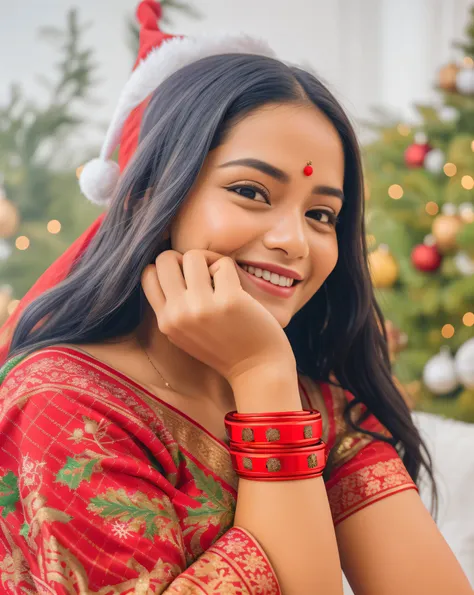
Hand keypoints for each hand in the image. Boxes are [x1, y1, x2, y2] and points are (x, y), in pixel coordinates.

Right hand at [141, 250, 295, 384]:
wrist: (256, 370)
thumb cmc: (223, 347)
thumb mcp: (184, 333)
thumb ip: (172, 306)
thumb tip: (169, 264)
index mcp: (165, 321)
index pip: (147, 275)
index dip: (167, 268)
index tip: (184, 277)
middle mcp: (178, 314)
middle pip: (165, 259)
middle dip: (184, 259)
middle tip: (202, 274)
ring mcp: (202, 307)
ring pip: (193, 256)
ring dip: (209, 262)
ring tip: (219, 280)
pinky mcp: (229, 300)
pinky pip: (222, 263)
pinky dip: (229, 270)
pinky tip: (235, 288)